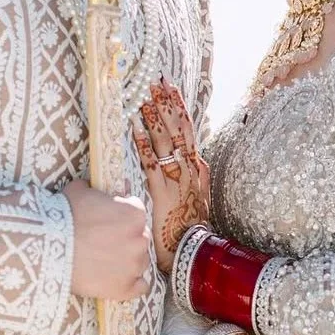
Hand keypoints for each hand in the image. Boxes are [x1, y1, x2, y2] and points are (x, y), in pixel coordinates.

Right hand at [66, 179, 152, 300]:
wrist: (48, 247)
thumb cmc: (64, 215)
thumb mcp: (79, 191)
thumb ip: (93, 191)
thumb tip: (90, 189)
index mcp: (134, 214)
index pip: (135, 211)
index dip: (120, 214)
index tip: (108, 219)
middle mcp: (140, 240)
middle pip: (139, 237)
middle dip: (125, 238)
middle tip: (104, 241)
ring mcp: (134, 266)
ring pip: (140, 262)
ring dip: (128, 261)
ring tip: (107, 262)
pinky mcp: (124, 288)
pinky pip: (140, 287)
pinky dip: (133, 285)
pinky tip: (119, 281)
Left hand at [133, 79, 209, 272]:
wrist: (194, 250)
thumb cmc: (190, 225)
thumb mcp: (194, 195)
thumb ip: (186, 175)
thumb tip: (177, 157)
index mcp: (199, 168)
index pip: (188, 129)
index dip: (178, 107)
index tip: (170, 87)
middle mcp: (191, 169)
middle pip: (179, 130)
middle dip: (166, 105)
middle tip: (156, 83)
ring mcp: (178, 180)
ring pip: (166, 143)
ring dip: (155, 119)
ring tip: (144, 99)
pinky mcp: (163, 194)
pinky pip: (152, 165)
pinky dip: (143, 146)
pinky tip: (135, 131)